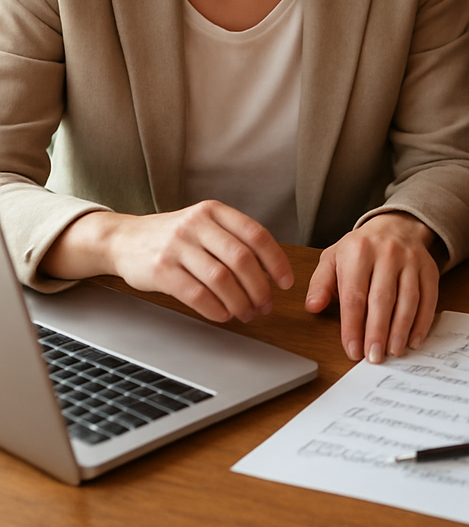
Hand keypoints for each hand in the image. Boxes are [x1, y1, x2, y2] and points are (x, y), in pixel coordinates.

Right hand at [40, 201, 293, 322]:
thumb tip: (271, 271)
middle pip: (242, 259)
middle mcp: (197, 224)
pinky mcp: (161, 269)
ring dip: (239, 302)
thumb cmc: (174, 236)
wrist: (124, 240)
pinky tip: (223, 315)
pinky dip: (215, 309)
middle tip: (266, 305)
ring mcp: (177, 245)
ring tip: (246, 314)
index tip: (285, 282)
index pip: (257, 235)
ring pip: (221, 279)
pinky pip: (196, 294)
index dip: (276, 261)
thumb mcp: (204, 225)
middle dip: (260, 287)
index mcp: (215, 211)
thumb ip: (234, 240)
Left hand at [304, 212, 438, 363]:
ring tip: (393, 352)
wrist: (396, 226)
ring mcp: (411, 260)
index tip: (352, 350)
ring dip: (401, 330)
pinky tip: (414, 340)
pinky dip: (422, 321)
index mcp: (358, 252)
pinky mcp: (429, 268)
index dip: (353, 326)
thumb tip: (313, 306)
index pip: (354, 295)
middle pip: (382, 299)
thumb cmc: (361, 250)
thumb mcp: (333, 259)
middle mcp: (387, 253)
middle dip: (377, 332)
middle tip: (373, 357)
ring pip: (408, 300)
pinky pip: (429, 298)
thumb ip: (320, 284)